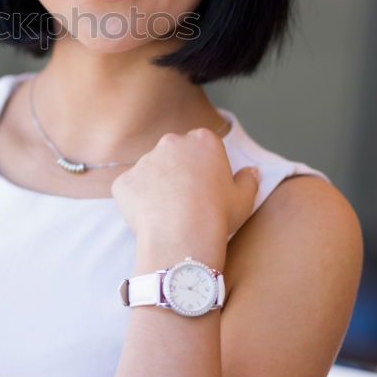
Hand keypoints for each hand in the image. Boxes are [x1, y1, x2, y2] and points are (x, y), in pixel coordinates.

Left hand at [111, 128, 259, 252]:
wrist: (182, 236)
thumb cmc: (217, 215)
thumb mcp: (244, 199)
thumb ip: (248, 180)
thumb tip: (252, 171)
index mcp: (202, 140)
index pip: (202, 144)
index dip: (206, 165)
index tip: (208, 185)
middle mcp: (170, 143)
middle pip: (175, 152)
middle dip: (179, 170)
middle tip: (188, 199)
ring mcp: (144, 161)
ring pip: (151, 170)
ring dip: (158, 185)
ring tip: (170, 213)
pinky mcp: (124, 181)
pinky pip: (131, 189)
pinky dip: (138, 201)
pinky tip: (152, 219)